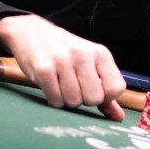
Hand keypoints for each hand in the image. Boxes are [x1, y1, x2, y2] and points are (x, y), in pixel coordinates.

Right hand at [0, 14, 126, 120]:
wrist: (31, 31)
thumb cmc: (64, 50)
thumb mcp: (90, 63)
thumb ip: (105, 89)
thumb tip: (118, 117)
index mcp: (100, 53)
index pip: (116, 88)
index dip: (105, 97)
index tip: (94, 89)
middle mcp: (83, 54)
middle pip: (94, 99)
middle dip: (84, 100)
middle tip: (74, 87)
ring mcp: (62, 61)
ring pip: (74, 102)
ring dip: (67, 99)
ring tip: (61, 84)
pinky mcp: (43, 69)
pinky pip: (55, 100)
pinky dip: (54, 99)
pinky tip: (51, 85)